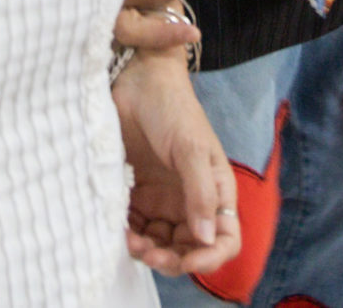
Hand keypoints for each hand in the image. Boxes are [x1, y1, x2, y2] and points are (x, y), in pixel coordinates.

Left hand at [116, 54, 239, 276]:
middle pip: (189, 249)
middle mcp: (190, 199)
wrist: (137, 79)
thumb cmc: (172, 107)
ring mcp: (163, 197)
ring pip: (160, 243)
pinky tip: (119, 229)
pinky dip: (128, 234)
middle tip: (148, 253)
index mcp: (215, 190)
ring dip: (148, 251)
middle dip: (172, 260)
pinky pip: (135, 226)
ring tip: (130, 241)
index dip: (209, 258)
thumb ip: (200, 193)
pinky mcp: (136, 192)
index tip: (185, 262)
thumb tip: (205, 239)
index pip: (224, 239)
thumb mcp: (190, 148)